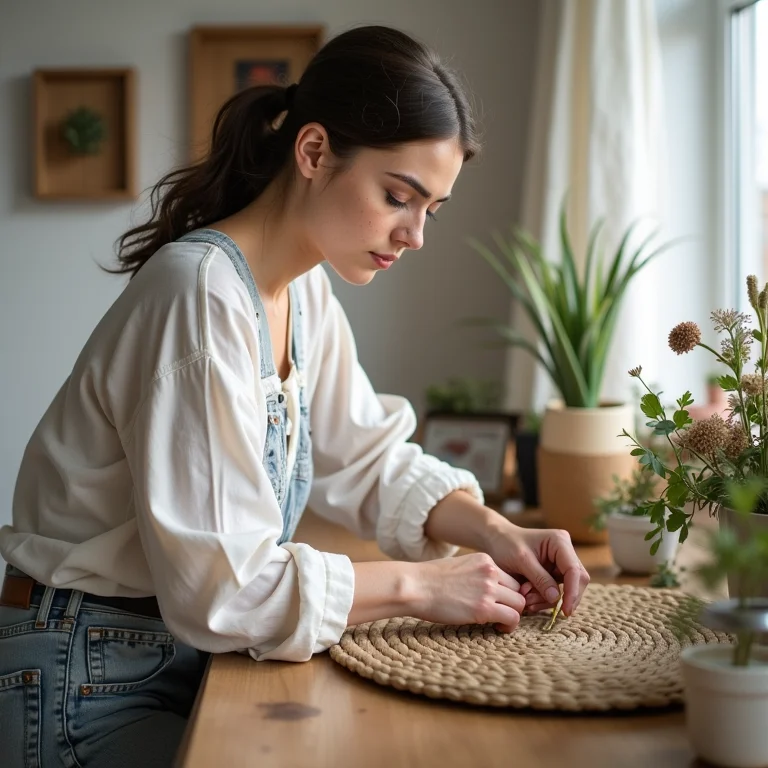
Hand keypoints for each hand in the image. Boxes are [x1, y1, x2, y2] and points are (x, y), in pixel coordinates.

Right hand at [411, 553, 526, 631]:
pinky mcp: (484, 609)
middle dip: (512, 603)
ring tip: (500, 622)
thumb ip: (474, 573)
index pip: (510, 577)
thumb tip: (480, 586)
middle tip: (501, 614)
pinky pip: (512, 618)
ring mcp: (488, 589)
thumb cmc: (429, 579)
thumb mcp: (457, 566)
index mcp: (484, 560)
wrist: (415, 586)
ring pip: (519, 604)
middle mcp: (490, 572)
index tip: (499, 602)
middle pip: (518, 590)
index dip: (507, 592)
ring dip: (512, 615)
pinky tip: (498, 628)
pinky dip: (509, 626)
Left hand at [483, 522, 589, 618]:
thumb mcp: (521, 560)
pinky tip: (527, 600)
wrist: (494, 541)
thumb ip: (540, 578)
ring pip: (564, 591)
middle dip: (558, 597)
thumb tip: (557, 598)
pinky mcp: (552, 576)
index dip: (572, 591)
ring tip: (525, 597)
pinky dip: (541, 600)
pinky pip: (554, 594)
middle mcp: (564, 553)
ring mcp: (559, 565)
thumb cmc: (505, 544)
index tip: (565, 611)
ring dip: (545, 600)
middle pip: (576, 582)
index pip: (574, 570)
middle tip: (535, 604)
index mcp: (559, 542)